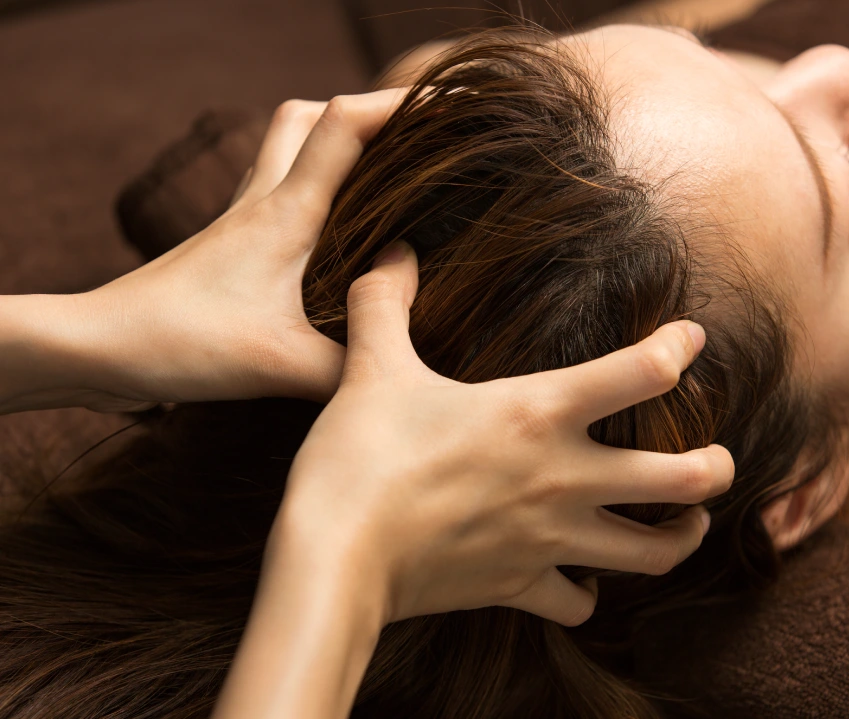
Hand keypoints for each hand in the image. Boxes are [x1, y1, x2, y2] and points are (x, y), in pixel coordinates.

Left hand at [67, 91, 403, 410]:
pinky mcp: (228, 246)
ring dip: (330, 147)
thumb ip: (351, 366)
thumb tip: (398, 368)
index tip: (447, 107)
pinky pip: (272, 193)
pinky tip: (328, 237)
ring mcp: (239, 220)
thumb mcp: (282, 365)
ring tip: (376, 181)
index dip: (398, 104)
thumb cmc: (183, 342)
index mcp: (285, 212)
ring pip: (286, 149)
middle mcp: (261, 202)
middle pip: (307, 116)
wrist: (102, 347)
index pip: (344, 125)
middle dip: (361, 114)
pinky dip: (307, 191)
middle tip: (405, 145)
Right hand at [274, 242, 734, 627]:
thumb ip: (385, 301)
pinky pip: (576, 605)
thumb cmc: (359, 458)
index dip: (679, 348)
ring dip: (681, 538)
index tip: (691, 339)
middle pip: (686, 478)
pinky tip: (581, 582)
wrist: (333, 560)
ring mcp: (548, 539)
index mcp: (538, 412)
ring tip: (687, 522)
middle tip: (719, 459)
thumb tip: (393, 251)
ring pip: (654, 553)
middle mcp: (563, 477)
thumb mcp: (372, 367)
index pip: (643, 371)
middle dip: (718, 467)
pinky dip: (586, 595)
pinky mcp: (520, 587)